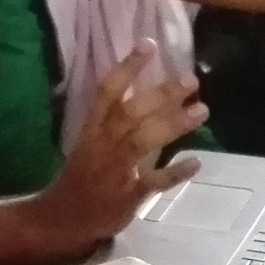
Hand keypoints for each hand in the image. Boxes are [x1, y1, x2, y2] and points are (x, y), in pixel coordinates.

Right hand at [28, 43, 206, 257]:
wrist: (63, 219)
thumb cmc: (80, 178)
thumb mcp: (90, 144)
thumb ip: (115, 124)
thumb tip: (149, 98)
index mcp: (92, 129)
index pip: (107, 91)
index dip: (128, 67)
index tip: (149, 45)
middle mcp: (103, 144)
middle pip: (132, 112)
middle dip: (161, 94)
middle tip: (190, 80)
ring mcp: (115, 169)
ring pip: (144, 140)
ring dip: (174, 124)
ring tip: (202, 110)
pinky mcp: (128, 195)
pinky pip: (154, 181)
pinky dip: (175, 172)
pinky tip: (196, 163)